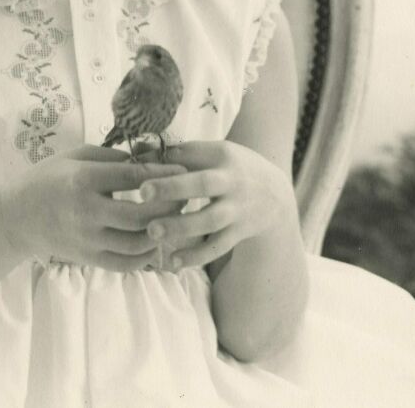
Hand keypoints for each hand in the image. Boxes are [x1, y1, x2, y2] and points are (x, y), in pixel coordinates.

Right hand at [0, 145, 186, 271]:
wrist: (16, 216)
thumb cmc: (48, 178)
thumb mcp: (75, 156)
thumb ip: (110, 157)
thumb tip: (147, 160)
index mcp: (85, 180)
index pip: (134, 178)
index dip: (163, 174)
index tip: (184, 170)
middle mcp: (87, 212)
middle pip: (141, 214)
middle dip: (169, 206)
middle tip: (185, 196)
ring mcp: (88, 239)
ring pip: (137, 243)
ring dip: (162, 232)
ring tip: (174, 219)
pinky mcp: (88, 259)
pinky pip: (125, 263)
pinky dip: (145, 256)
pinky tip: (155, 242)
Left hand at [137, 141, 290, 269]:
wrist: (275, 196)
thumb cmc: (232, 169)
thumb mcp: (215, 154)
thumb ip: (181, 154)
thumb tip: (139, 151)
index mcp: (223, 155)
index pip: (192, 154)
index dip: (167, 160)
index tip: (139, 167)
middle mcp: (233, 181)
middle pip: (203, 184)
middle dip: (173, 188)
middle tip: (143, 193)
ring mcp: (238, 209)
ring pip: (209, 220)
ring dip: (181, 227)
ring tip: (152, 232)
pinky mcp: (240, 232)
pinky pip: (217, 247)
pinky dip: (196, 256)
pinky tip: (173, 263)